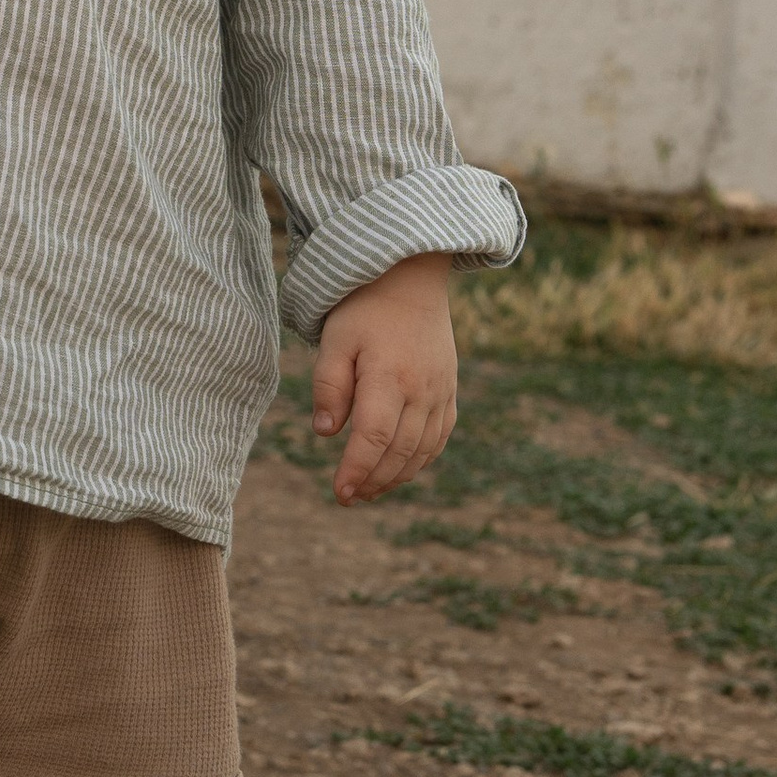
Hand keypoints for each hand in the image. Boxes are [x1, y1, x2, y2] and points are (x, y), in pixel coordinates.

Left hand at [311, 254, 458, 502]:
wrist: (410, 278)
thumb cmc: (364, 307)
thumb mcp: (335, 339)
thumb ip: (329, 385)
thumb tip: (327, 434)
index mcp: (389, 376)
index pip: (373, 438)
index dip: (357, 470)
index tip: (339, 492)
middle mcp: (422, 389)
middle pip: (399, 452)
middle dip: (372, 481)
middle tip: (348, 498)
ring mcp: (441, 392)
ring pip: (422, 450)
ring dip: (396, 476)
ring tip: (368, 490)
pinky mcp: (450, 391)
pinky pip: (439, 437)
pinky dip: (420, 460)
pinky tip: (399, 470)